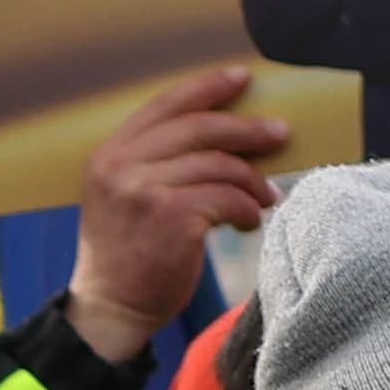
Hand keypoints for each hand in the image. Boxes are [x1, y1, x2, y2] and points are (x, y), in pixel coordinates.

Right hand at [65, 62, 290, 358]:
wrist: (110, 311)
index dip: (207, 88)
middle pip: (200, 129)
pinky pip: (227, 198)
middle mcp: (122, 167)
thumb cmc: (126, 257)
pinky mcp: (172, 218)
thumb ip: (156, 164)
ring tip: (265, 197)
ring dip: (252, 180)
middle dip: (247, 129)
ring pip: (219, 165)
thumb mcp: (124, 198)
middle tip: (281, 133)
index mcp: (109, 155)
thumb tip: (226, 140)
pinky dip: (247, 208)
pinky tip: (249, 221)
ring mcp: (146, 191)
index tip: (242, 79)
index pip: (165, 106)